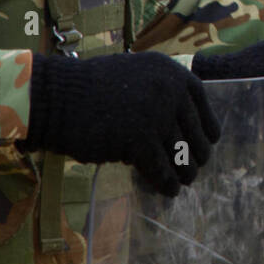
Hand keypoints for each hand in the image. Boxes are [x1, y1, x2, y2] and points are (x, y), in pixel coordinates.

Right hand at [25, 52, 220, 197]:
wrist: (55, 96)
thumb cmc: (90, 90)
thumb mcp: (135, 76)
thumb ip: (161, 92)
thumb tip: (184, 127)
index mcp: (171, 72)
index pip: (201, 105)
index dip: (206, 127)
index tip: (208, 141)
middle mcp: (169, 90)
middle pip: (196, 133)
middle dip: (196, 154)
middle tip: (192, 168)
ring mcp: (156, 114)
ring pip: (182, 154)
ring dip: (185, 172)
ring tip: (183, 182)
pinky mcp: (140, 140)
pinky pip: (162, 169)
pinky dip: (166, 183)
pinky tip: (167, 191)